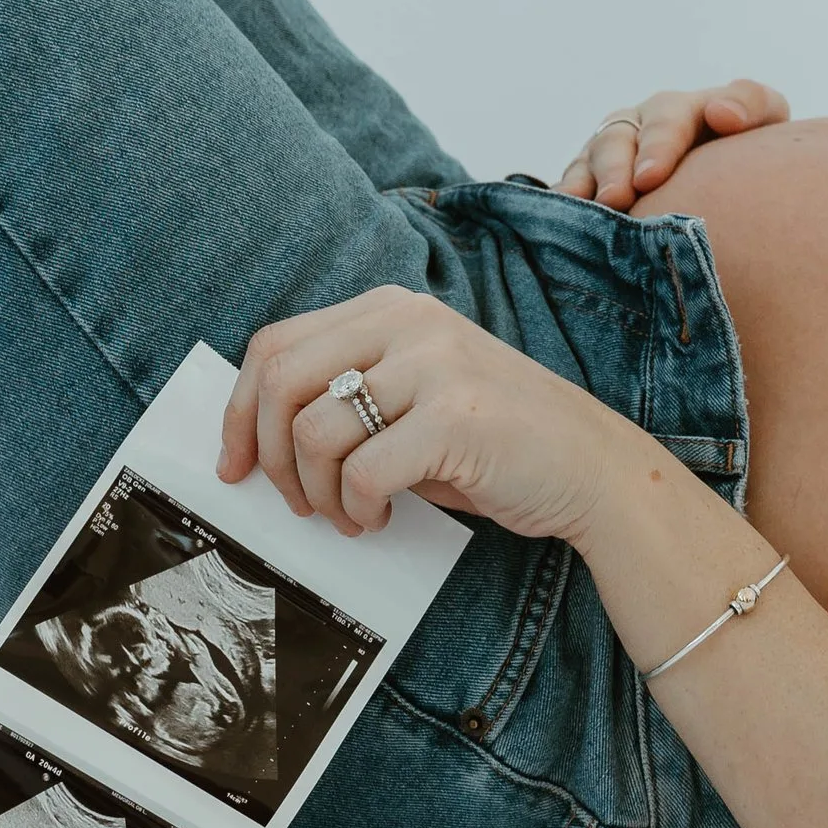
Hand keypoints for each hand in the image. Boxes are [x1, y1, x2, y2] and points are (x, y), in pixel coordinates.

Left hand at [218, 286, 639, 548]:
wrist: (592, 467)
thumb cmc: (494, 442)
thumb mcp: (415, 395)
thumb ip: (349, 395)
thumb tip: (256, 437)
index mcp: (392, 308)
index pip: (277, 345)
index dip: (239, 411)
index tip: (234, 464)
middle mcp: (410, 322)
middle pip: (281, 380)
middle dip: (266, 455)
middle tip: (294, 501)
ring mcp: (435, 365)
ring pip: (314, 430)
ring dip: (316, 492)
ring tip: (347, 515)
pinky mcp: (456, 417)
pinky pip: (362, 471)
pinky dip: (356, 509)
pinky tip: (380, 519)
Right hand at [556, 79, 788, 208]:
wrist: (732, 172)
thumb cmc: (750, 144)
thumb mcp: (764, 115)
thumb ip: (750, 104)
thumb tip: (721, 114)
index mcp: (680, 110)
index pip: (667, 120)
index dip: (657, 146)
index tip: (650, 178)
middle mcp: (639, 125)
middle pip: (618, 138)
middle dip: (615, 169)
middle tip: (617, 199)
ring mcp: (613, 151)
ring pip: (590, 160)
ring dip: (586, 184)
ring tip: (586, 208)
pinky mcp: (593, 178)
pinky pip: (574, 182)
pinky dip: (567, 198)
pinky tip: (563, 215)